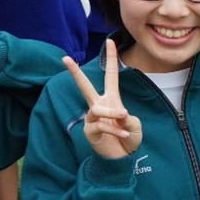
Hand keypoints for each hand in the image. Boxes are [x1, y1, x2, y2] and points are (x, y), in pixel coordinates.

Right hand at [64, 40, 141, 158]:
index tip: (110, 41)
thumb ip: (127, 118)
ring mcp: (92, 117)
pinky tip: (123, 136)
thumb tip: (117, 116)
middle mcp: (99, 105)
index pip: (111, 75)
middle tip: (65, 58)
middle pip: (84, 86)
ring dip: (113, 114)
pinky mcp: (89, 130)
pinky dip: (114, 130)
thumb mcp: (134, 125)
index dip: (112, 58)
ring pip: (98, 109)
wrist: (122, 158)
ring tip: (124, 121)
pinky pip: (100, 125)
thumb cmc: (128, 138)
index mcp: (112, 99)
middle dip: (75, 72)